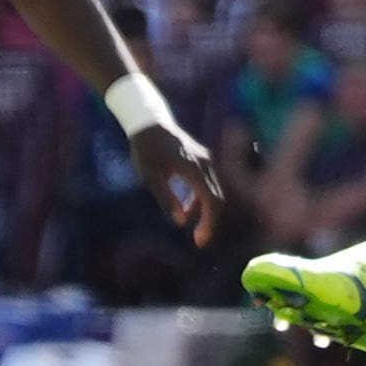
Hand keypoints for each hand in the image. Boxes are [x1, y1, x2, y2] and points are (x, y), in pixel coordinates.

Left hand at [134, 123, 214, 241]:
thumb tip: (180, 221)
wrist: (150, 124)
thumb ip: (167, 199)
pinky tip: (188, 210)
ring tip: (194, 229)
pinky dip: (201, 199)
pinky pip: (208, 184)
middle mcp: (207, 165)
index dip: (209, 222)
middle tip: (200, 241)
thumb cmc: (147, 150)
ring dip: (206, 211)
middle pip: (218, 198)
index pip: (211, 200)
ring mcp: (207, 162)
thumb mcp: (151, 177)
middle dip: (211, 221)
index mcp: (195, 170)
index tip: (200, 241)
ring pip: (215, 191)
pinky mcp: (203, 161)